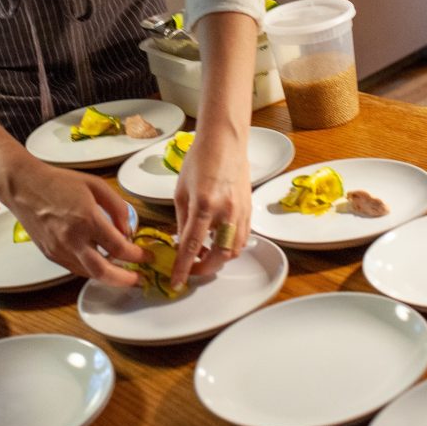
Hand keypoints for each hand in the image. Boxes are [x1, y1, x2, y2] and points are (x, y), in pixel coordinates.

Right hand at [0, 157, 149, 284]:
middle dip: (126, 280)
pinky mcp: (50, 254)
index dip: (138, 256)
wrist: (23, 186)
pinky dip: (90, 269)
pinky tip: (98, 261)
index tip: (146, 256)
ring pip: (90, 274)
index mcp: (87, 219)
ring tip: (121, 272)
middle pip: (105, 273)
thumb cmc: (58, 182)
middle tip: (138, 279)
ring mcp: (60, 249)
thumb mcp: (95, 185)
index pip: (120, 248)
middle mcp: (73, 239)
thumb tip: (128, 230)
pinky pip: (75, 269)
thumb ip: (117, 207)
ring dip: (109, 276)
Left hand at [171, 124, 250, 287]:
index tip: (177, 282)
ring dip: (218, 259)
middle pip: (219, 255)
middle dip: (204, 269)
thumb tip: (181, 244)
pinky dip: (229, 247)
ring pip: (233, 250)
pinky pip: (241, 239)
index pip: (192, 245)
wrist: (225, 144)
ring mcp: (240, 213)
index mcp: (203, 204)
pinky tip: (216, 242)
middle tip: (191, 270)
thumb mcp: (181, 191)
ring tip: (202, 255)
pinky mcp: (249, 212)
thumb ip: (182, 220)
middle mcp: (225, 211)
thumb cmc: (199, 161)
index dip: (184, 267)